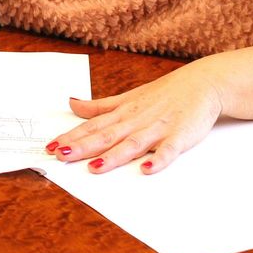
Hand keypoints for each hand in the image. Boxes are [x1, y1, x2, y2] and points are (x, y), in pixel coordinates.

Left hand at [46, 58, 229, 174]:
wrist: (202, 83)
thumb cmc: (163, 94)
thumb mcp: (128, 97)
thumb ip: (100, 106)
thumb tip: (72, 103)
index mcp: (123, 113)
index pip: (92, 126)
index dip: (71, 136)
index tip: (50, 146)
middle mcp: (136, 120)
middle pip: (106, 135)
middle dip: (83, 146)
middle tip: (60, 155)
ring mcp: (158, 128)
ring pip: (133, 144)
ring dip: (114, 156)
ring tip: (95, 167)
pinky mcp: (180, 136)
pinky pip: (169, 150)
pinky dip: (158, 159)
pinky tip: (147, 169)